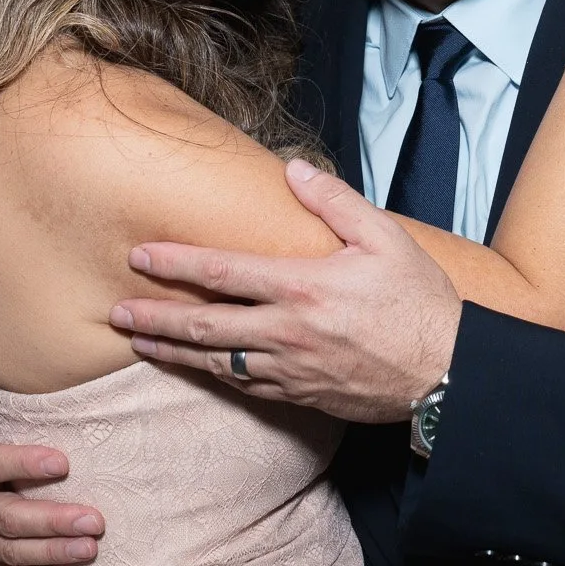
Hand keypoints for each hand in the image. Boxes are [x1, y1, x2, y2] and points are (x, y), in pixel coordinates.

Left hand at [114, 160, 459, 422]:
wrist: (448, 373)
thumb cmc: (420, 301)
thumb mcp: (385, 237)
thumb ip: (334, 202)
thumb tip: (292, 170)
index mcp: (302, 286)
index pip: (221, 274)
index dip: (175, 265)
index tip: (139, 258)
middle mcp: (287, 331)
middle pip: (204, 326)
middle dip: (155, 318)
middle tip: (116, 314)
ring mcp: (291, 369)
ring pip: (216, 362)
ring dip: (173, 352)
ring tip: (139, 343)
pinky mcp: (301, 395)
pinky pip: (245, 386)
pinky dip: (214, 375)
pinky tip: (197, 367)